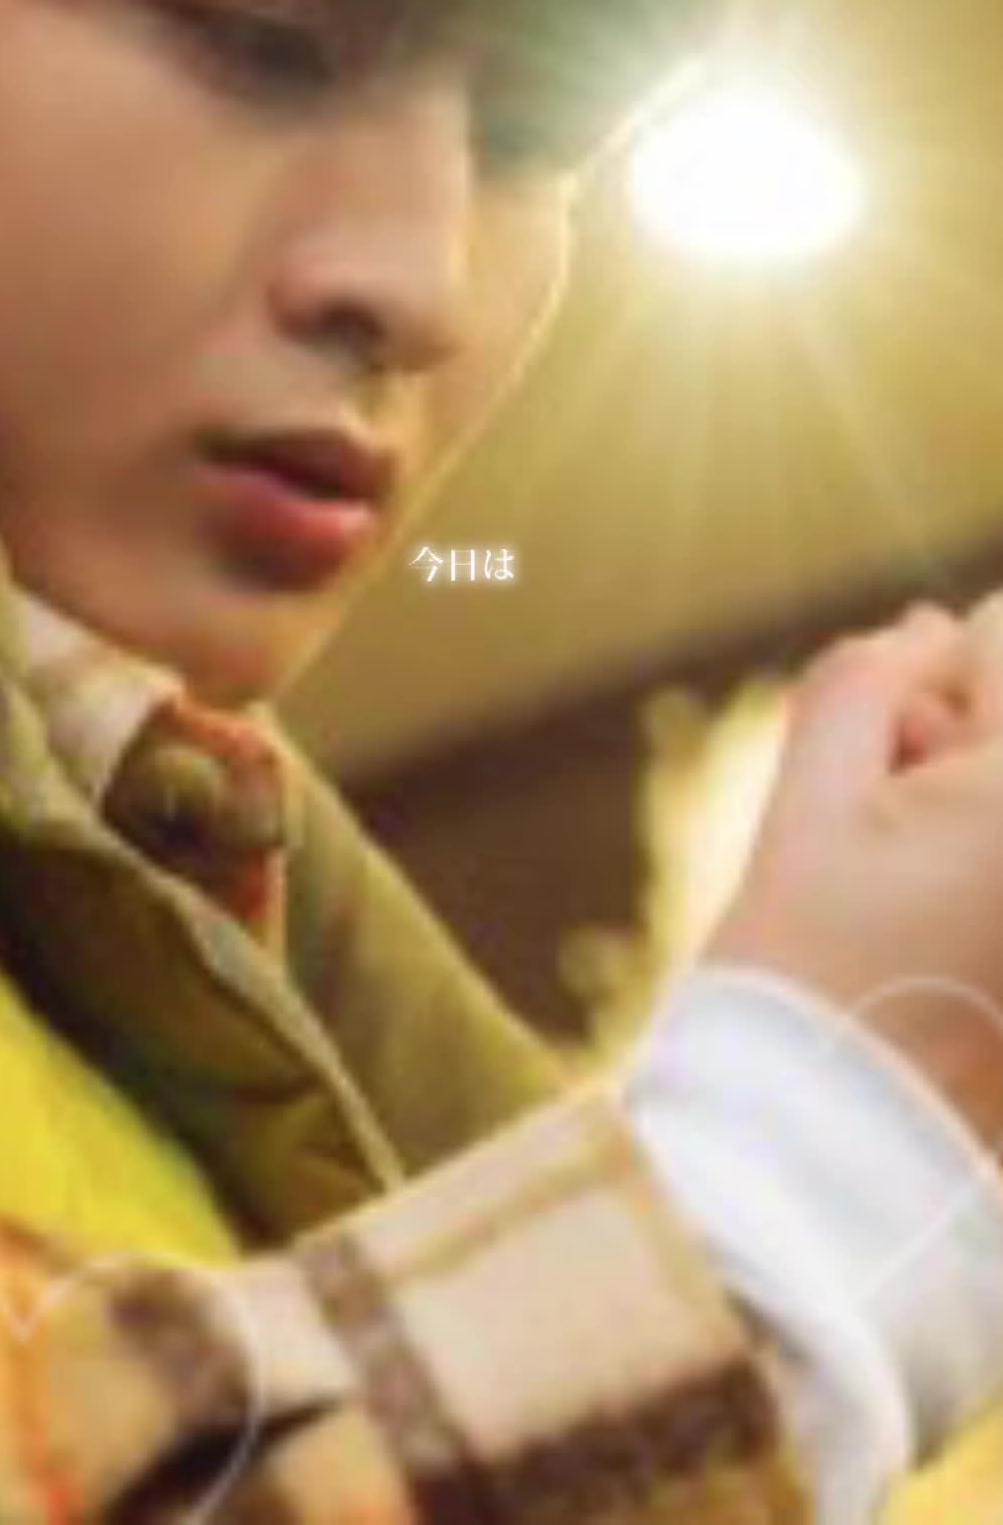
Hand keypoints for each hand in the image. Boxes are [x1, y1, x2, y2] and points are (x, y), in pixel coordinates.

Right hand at [706, 603, 1002, 1154]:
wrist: (827, 1159)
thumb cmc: (807, 972)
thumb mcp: (808, 803)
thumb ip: (862, 680)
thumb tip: (927, 631)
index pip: (992, 642)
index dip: (919, 692)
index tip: (883, 773)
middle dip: (957, 749)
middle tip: (897, 844)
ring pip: (990, 803)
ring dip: (969, 817)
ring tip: (924, 901)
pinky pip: (986, 866)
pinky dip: (971, 874)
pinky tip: (955, 942)